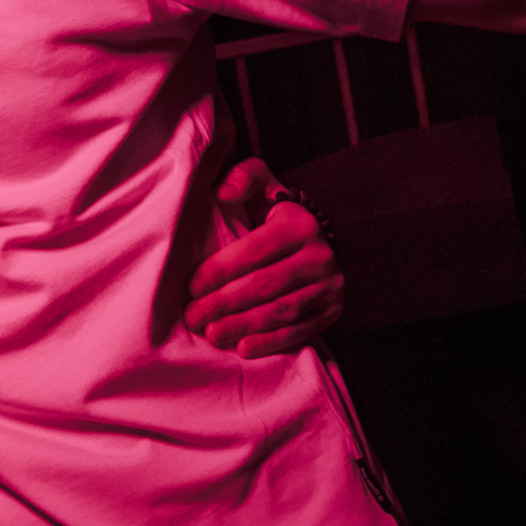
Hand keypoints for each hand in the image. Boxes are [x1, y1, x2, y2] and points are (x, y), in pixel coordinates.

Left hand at [184, 159, 343, 357]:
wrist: (315, 239)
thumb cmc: (273, 211)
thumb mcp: (261, 184)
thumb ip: (242, 177)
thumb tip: (223, 191)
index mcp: (300, 224)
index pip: (255, 250)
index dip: (221, 270)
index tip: (192, 286)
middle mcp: (321, 255)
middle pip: (265, 284)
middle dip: (224, 303)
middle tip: (193, 317)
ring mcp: (330, 286)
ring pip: (281, 311)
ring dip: (243, 326)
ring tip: (212, 334)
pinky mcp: (333, 310)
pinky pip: (300, 330)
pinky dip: (271, 342)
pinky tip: (243, 348)